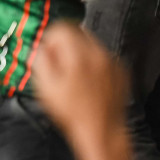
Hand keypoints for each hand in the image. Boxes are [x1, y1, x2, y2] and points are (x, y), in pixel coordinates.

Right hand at [31, 21, 127, 156]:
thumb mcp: (45, 85)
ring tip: (73, 77)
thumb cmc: (73, 112)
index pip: (62, 27)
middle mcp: (98, 54)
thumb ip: (39, 59)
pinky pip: (103, 58)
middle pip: (77, 32)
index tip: (47, 51)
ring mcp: (112, 63)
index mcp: (79, 54)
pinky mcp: (120, 72)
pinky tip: (87, 82)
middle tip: (58, 65)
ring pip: (91, 44)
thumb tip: (39, 47)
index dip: (49, 39)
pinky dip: (94, 64)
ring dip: (79, 54)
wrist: (100, 131)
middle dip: (64, 45)